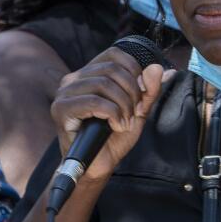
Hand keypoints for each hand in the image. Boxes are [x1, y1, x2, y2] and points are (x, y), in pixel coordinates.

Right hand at [50, 47, 172, 184]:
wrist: (96, 167)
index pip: (114, 54)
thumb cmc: (112, 139)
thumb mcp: (137, 111)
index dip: (133, 70)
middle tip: (134, 113)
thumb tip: (159, 68)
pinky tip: (116, 126)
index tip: (140, 95)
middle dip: (131, 92)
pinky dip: (113, 114)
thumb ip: (149, 90)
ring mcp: (64, 93)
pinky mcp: (61, 109)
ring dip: (123, 105)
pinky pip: (95, 102)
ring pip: (103, 84)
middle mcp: (73, 79)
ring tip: (125, 122)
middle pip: (111, 69)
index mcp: (88, 74)